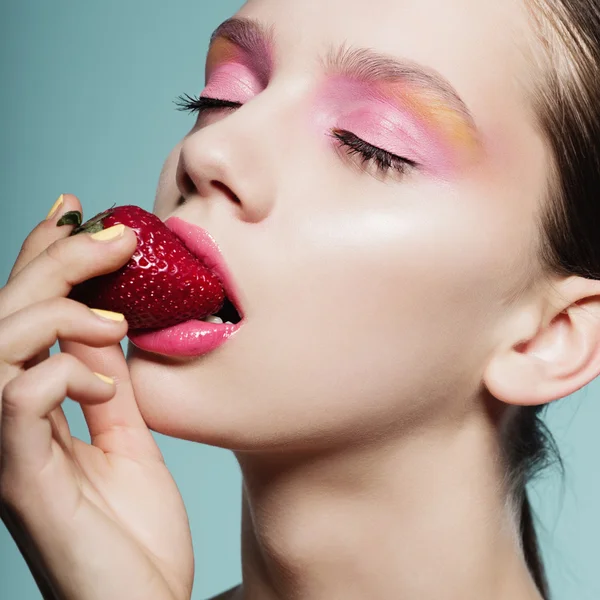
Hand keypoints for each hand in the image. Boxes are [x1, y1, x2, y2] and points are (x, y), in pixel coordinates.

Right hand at [0, 195, 193, 599]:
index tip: (78, 214)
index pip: (27, 315)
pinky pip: (15, 404)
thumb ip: (109, 383)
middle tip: (109, 236)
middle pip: (5, 317)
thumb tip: (109, 325)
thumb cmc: (132, 527)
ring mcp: (9, 450)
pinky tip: (101, 382)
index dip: (44, 259)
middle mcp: (9, 421)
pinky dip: (60, 374)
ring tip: (111, 319)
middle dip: (52, 264)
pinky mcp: (21, 481)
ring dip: (52, 315)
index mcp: (35, 407)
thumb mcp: (128, 436)